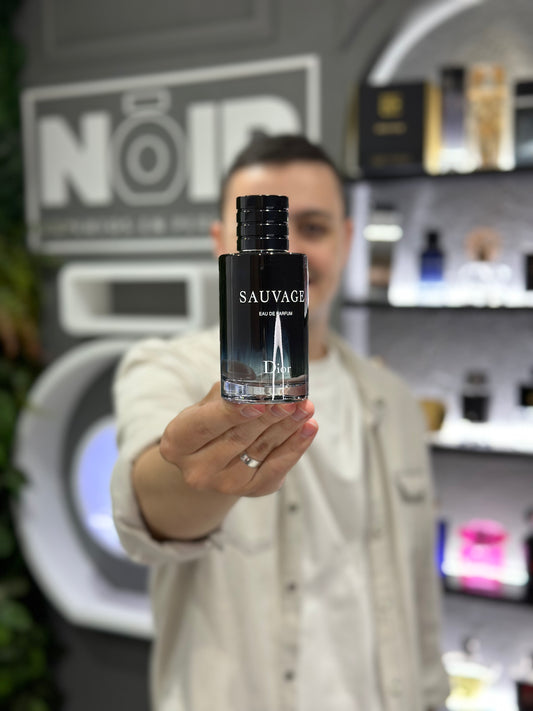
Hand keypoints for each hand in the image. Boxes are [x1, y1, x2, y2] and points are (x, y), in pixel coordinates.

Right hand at [159, 383, 317, 497]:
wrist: (212, 460)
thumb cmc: (210, 422)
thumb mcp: (207, 404)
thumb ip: (229, 393)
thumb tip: (261, 381)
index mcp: (176, 442)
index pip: (204, 425)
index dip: (232, 413)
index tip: (258, 401)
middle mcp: (196, 469)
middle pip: (237, 439)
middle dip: (268, 417)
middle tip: (290, 400)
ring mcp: (224, 485)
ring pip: (261, 452)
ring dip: (287, 428)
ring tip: (305, 408)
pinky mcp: (251, 491)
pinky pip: (277, 467)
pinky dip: (296, 446)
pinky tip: (308, 428)